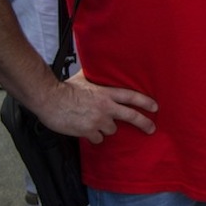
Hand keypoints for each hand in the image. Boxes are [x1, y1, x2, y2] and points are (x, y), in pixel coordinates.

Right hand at [35, 71, 157, 144]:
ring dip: (106, 128)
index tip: (155, 107)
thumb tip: (97, 67)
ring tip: (94, 122)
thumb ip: (95, 77)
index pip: (131, 96)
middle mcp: (106, 107)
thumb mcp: (85, 78)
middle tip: (151, 129)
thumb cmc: (65, 88)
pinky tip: (86, 130)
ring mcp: (98, 120)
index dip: (145, 101)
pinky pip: (97, 138)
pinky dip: (94, 136)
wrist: (50, 99)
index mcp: (106, 93)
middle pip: (131, 116)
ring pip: (111, 130)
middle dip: (144, 123)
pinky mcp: (88, 131)